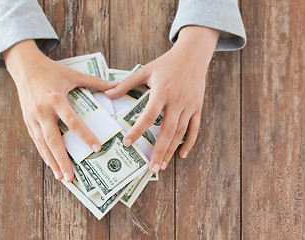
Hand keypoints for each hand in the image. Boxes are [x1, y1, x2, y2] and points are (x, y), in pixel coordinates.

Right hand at [4, 40, 116, 181]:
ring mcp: (32, 117)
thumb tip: (115, 86)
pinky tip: (51, 164)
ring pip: (42, 144)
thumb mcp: (73, 74)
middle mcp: (42, 110)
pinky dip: (44, 153)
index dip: (85, 135)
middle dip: (62, 160)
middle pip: (53, 139)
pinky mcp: (27, 120)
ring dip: (51, 162)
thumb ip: (94, 82)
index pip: (72, 121)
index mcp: (56, 99)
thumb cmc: (51, 70)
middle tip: (71, 177)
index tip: (96, 147)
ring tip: (61, 177)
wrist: (24, 66)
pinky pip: (36, 140)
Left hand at [105, 26, 219, 172]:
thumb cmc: (166, 63)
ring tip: (162, 165)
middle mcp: (177, 101)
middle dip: (159, 151)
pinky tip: (181, 155)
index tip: (127, 143)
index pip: (149, 115)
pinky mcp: (197, 108)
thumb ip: (126, 84)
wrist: (193, 55)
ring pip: (180, 133)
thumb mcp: (145, 71)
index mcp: (162, 92)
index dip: (138, 130)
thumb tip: (107, 94)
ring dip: (171, 151)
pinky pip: (194, 129)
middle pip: (167, 130)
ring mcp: (189, 106)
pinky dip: (189, 143)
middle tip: (151, 168)